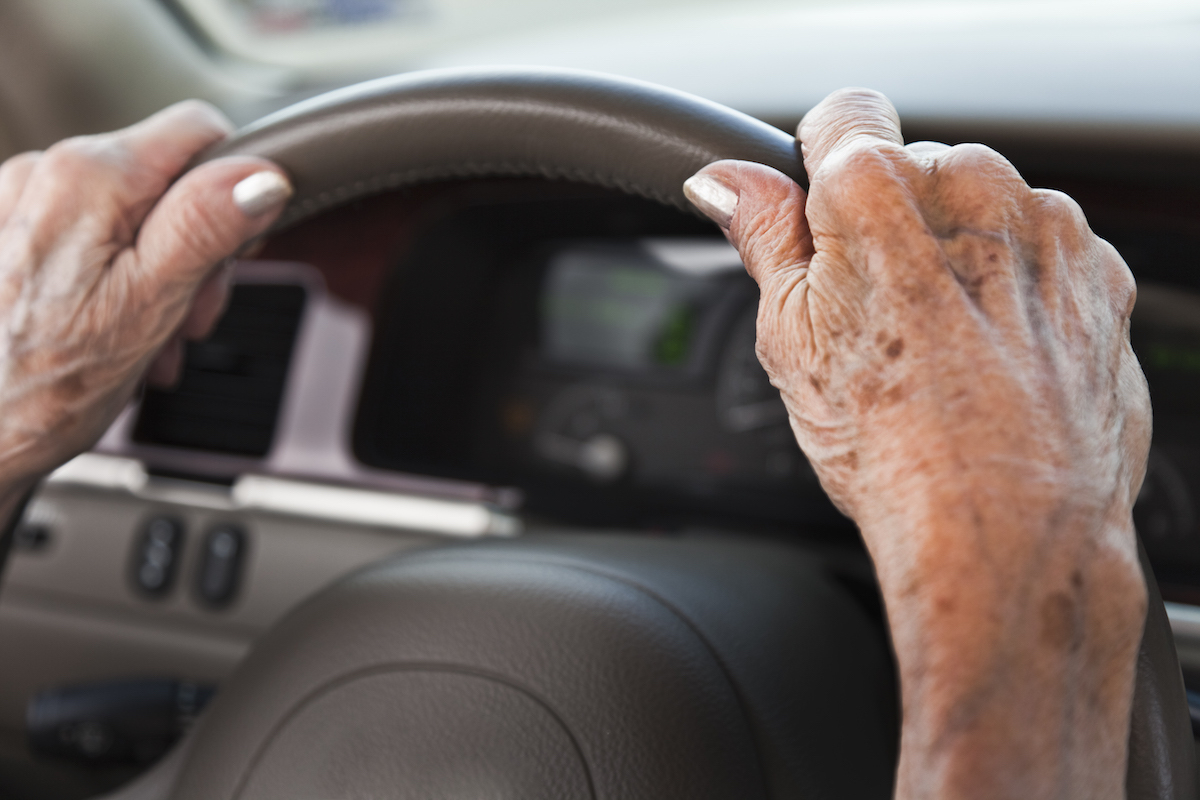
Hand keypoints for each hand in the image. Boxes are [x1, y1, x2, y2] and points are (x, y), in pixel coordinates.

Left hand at [0, 101, 290, 497]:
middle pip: (169, 179)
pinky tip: (114, 331)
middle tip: (187, 318)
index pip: (201, 131)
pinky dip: (118, 281)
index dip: (236, 190)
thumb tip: (259, 176)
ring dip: (160, 277)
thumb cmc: (40, 388)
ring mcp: (23, 203)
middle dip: (197, 252)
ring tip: (148, 339)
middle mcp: (47, 173)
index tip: (235, 252)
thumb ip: (206, 228)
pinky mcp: (12, 234)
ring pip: (135, 214)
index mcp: (88, 177)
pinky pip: (93, 237)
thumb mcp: (149, 306)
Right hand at [686, 89, 1149, 799]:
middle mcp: (973, 188)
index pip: (843, 114)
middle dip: (892, 223)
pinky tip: (991, 358)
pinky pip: (1043, 252)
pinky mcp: (1099, 273)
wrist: (1005, 532)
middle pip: (916, 168)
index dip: (820, 166)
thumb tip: (726, 182)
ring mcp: (1047, 229)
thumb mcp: (788, 338)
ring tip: (939, 348)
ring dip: (959, 254)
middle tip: (875, 314)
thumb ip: (762, 236)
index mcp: (879, 190)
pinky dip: (1018, 288)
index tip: (821, 215)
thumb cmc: (894, 448)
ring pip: (983, 211)